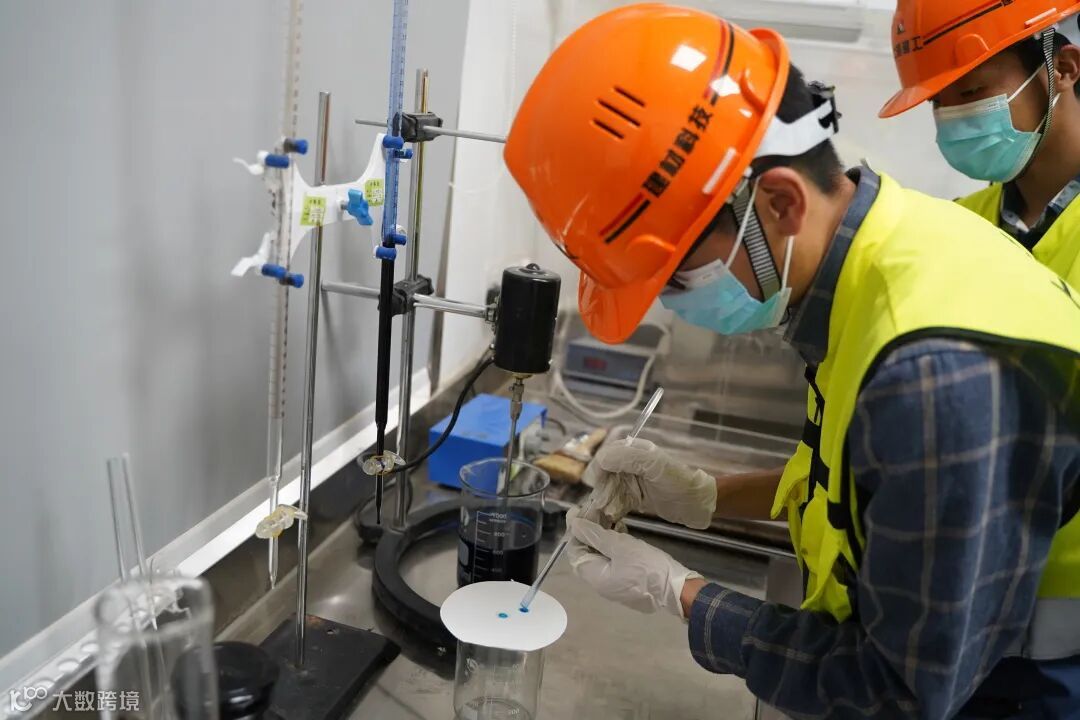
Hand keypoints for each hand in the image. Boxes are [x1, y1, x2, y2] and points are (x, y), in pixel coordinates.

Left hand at [565, 509, 702, 617]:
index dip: (575, 532)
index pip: (575, 552)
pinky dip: (613, 548)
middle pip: (587, 555)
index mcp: (596, 578)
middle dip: (589, 534)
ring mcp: (615, 585)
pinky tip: (621, 532)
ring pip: (601, 558)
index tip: (579, 512)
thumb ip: (595, 535)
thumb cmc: (647, 567)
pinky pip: (613, 563)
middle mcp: (601, 584)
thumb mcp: (620, 546)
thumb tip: (574, 525)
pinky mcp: (627, 583)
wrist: (677, 589)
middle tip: (595, 513)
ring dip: (602, 539)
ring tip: (609, 519)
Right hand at [583, 439, 716, 528]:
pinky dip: (612, 510)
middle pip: (605, 476)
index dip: (599, 472)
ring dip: (605, 503)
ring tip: (604, 518)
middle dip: (601, 492)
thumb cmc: (678, 482)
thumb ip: (627, 457)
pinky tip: (610, 519)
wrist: (698, 504)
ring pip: (609, 490)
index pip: (606, 457)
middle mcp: (630, 464)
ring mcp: (633, 481)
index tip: (598, 490)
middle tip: (599, 509)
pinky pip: (617, 501)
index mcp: (634, 450)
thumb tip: (601, 460)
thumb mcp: (654, 465)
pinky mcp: (636, 496)